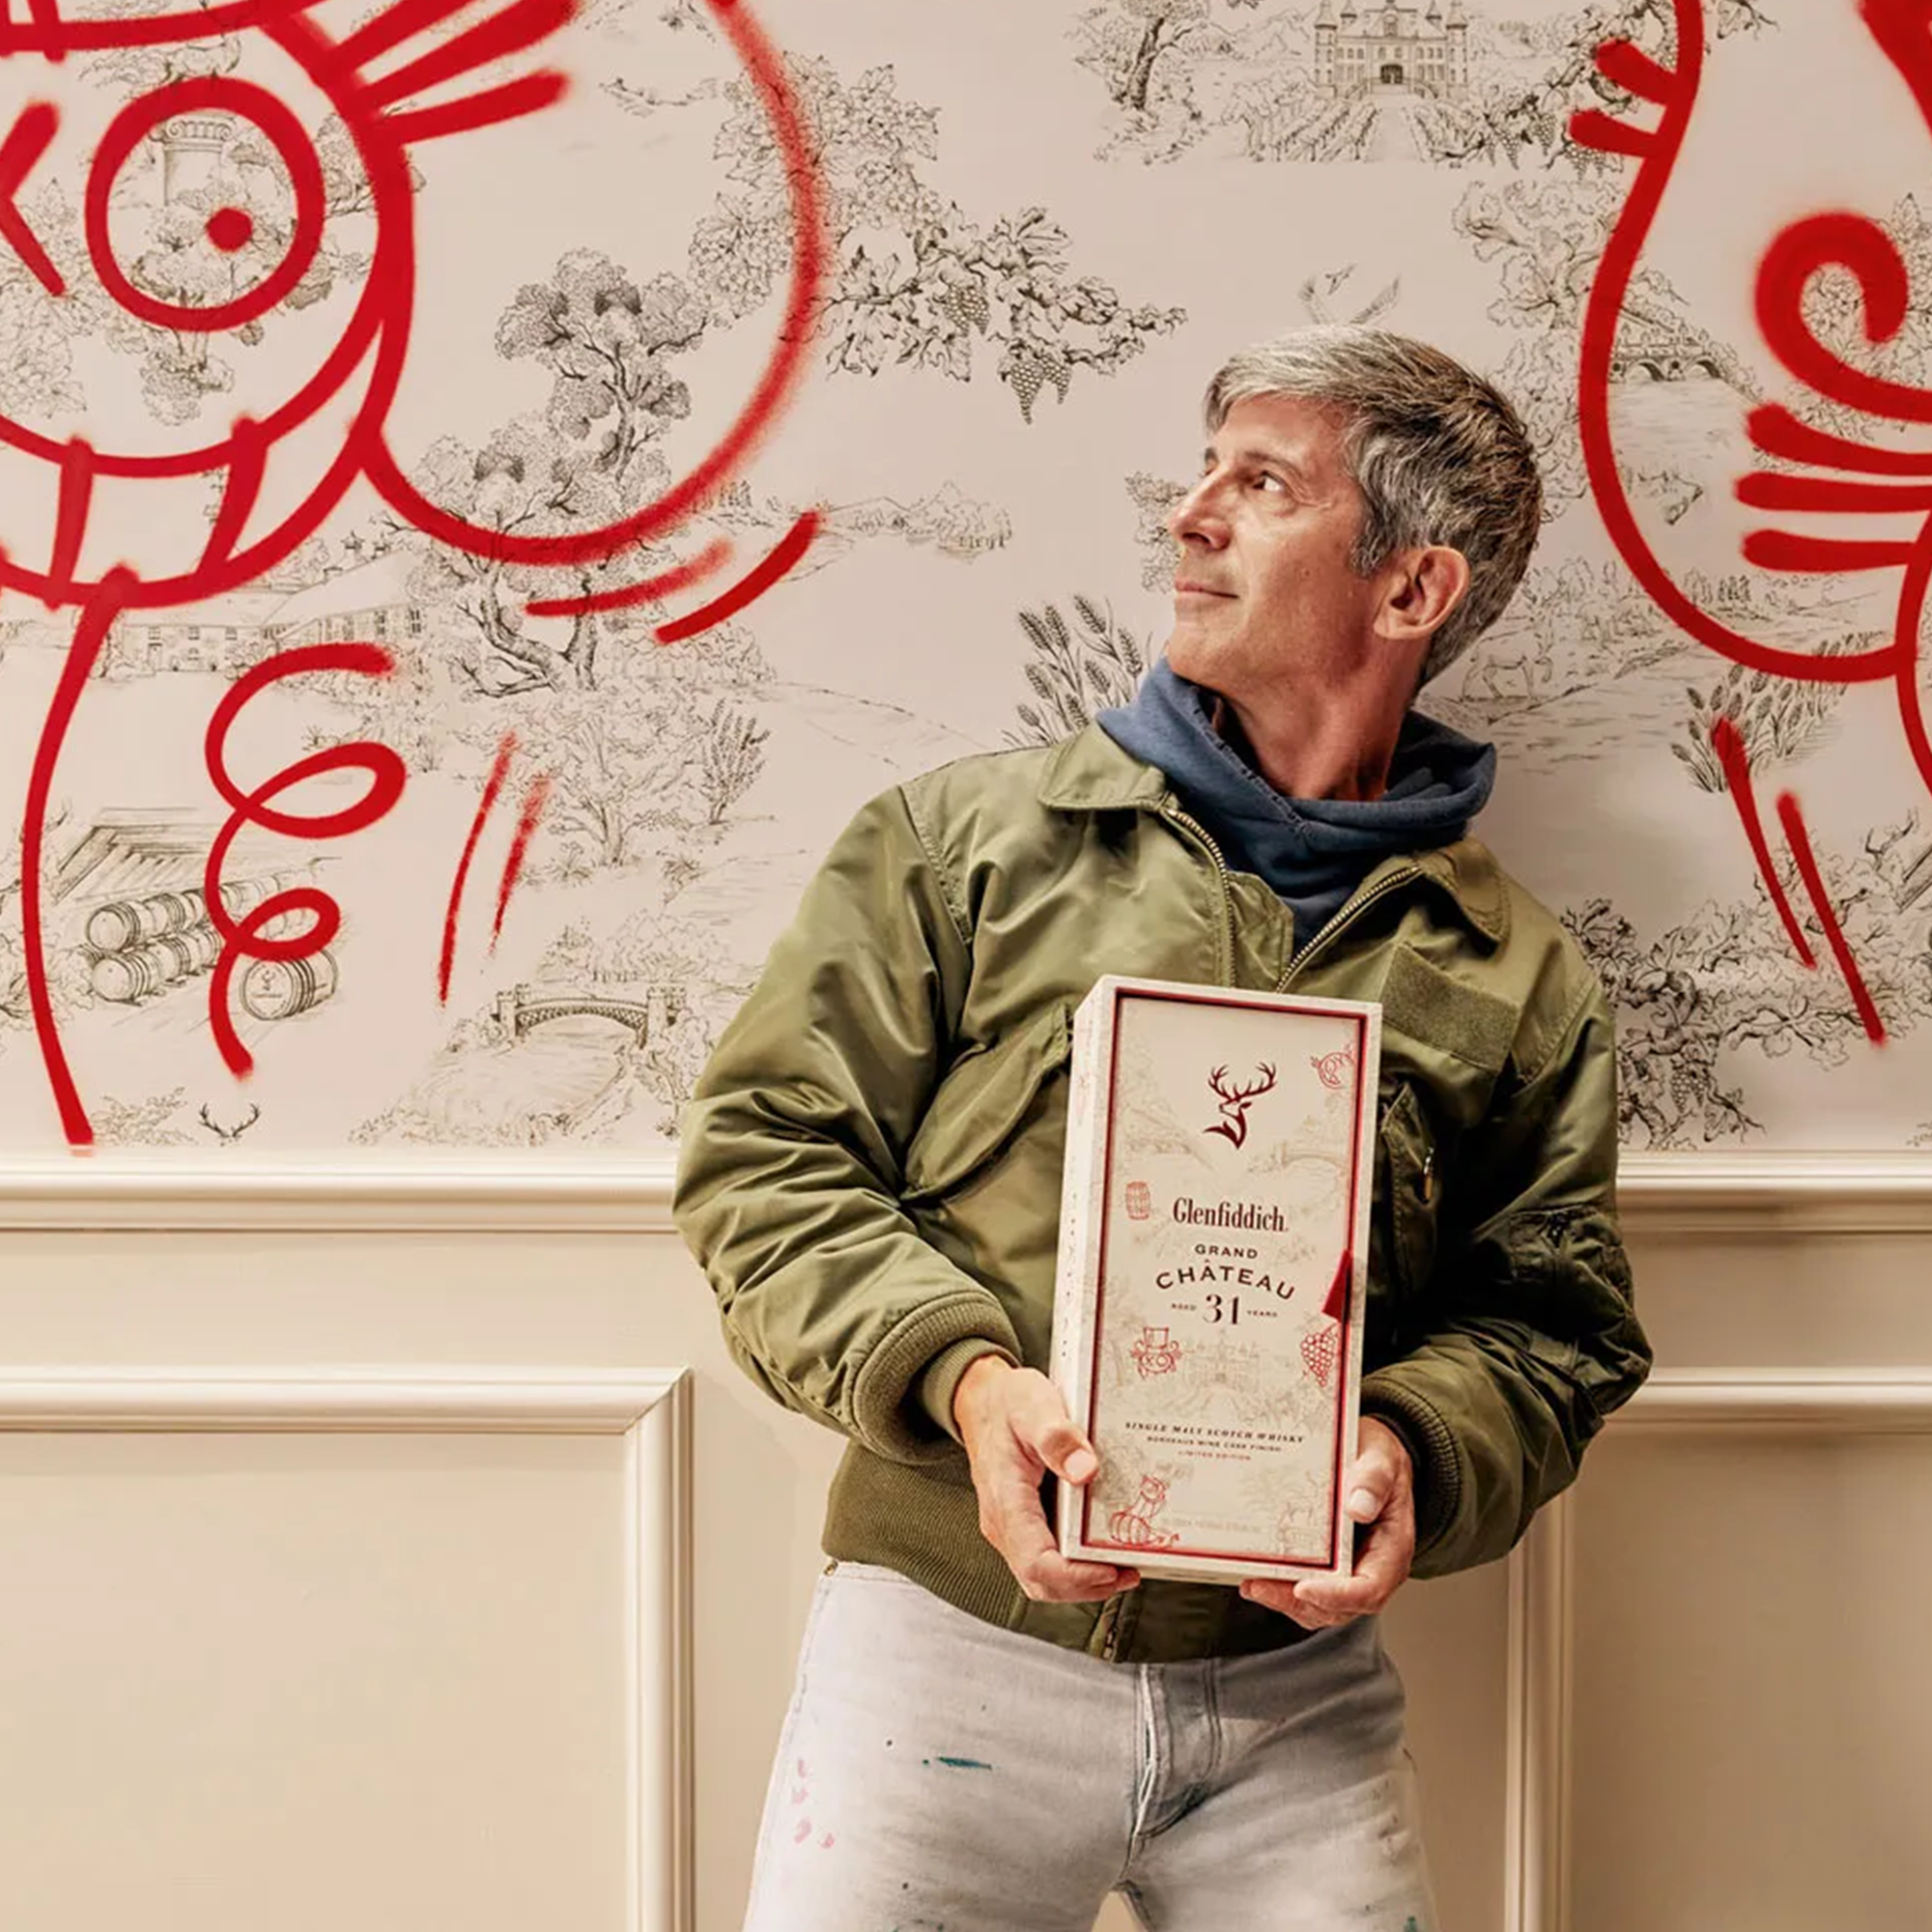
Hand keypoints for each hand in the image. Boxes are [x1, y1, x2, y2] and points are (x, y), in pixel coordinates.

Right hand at [953, 1356, 1140, 1603]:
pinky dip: (1075, 1566)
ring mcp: (1012, 1525)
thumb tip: (1086, 1470)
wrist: (981, 1398)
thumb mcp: (1033, 1405)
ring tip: (1123, 1567)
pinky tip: (1102, 1549)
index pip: (1036, 1563)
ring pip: (1042, 1576)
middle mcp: (1005, 1522)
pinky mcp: (1022, 1521)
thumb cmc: (1006, 1402)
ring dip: (1082, 1581)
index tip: (1111, 1568)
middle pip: (1040, 1581)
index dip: (1075, 1577)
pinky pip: (1045, 1558)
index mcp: (1005, 1500)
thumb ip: (1057, 1436)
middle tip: (1129, 1572)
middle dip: (1086, 1586)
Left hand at [1239, 1417, 1415, 1629]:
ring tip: (1251, 1584)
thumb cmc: (1380, 1461)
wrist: (1373, 1459)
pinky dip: (1283, 1589)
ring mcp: (1351, 1572)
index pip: (1370, 1588)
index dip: (1336, 1595)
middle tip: (1260, 1587)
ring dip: (1283, 1600)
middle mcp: (1373, 1568)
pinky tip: (1256, 1576)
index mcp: (1392, 1548)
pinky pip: (1308, 1589)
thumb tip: (1358, 1507)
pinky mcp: (1330, 1567)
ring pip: (1320, 1605)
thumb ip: (1374, 1480)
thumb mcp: (1382, 1460)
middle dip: (1296, 1602)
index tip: (1303, 1588)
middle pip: (1338, 1606)